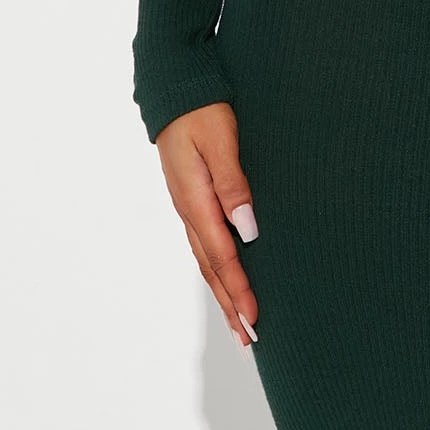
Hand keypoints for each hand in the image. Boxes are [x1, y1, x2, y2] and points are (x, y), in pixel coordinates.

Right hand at [156, 102, 259, 348]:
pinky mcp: (191, 199)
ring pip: (206, 260)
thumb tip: (247, 229)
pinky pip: (204, 244)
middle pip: (211, 268)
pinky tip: (225, 280)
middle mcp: (188, 210)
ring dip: (223, 293)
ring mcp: (188, 206)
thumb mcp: (220, 141)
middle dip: (230, 305)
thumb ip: (233, 183)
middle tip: (250, 339)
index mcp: (195, 199)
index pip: (221, 255)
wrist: (175, 90)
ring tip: (239, 324)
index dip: (239, 289)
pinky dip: (216, 270)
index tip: (255, 318)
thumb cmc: (202, 109)